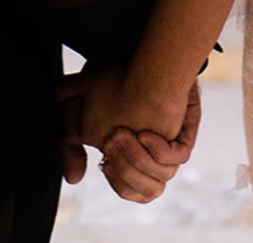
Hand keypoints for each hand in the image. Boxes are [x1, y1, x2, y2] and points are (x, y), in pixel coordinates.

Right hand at [56, 70, 200, 201]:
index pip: (128, 190)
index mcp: (134, 160)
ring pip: (161, 178)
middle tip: (115, 141)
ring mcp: (170, 150)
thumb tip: (74, 179)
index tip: (105, 159)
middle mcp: (155, 160)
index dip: (116, 178)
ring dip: (140, 160)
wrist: (140, 62)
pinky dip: (160, 150)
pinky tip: (145, 135)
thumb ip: (69, 145)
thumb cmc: (111, 87)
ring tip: (127, 134)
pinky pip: (179, 157)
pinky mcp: (182, 137)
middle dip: (127, 168)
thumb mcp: (81, 114)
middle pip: (147, 190)